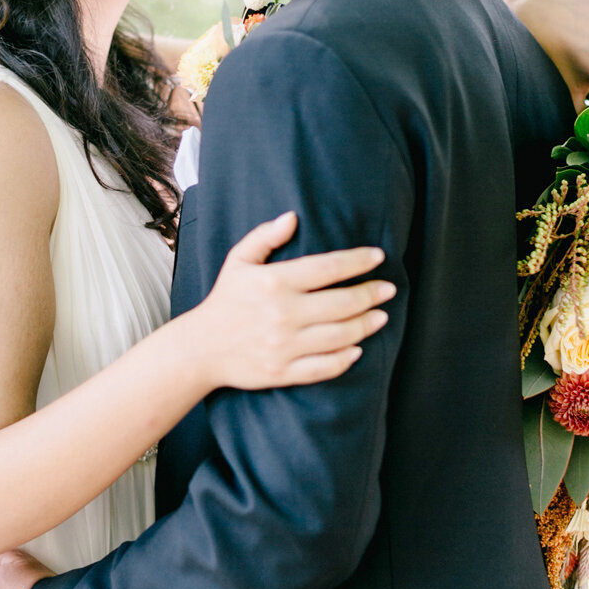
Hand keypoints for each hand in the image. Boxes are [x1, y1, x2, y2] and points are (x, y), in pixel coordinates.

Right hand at [192, 211, 394, 391]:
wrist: (200, 348)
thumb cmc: (224, 300)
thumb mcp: (238, 261)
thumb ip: (265, 236)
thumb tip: (293, 217)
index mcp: (274, 282)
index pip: (328, 268)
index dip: (358, 261)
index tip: (378, 257)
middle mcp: (282, 314)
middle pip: (342, 303)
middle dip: (371, 294)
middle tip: (389, 289)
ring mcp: (283, 346)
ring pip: (339, 336)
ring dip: (366, 325)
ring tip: (381, 316)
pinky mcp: (282, 372)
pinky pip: (324, 367)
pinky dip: (346, 358)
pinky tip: (358, 348)